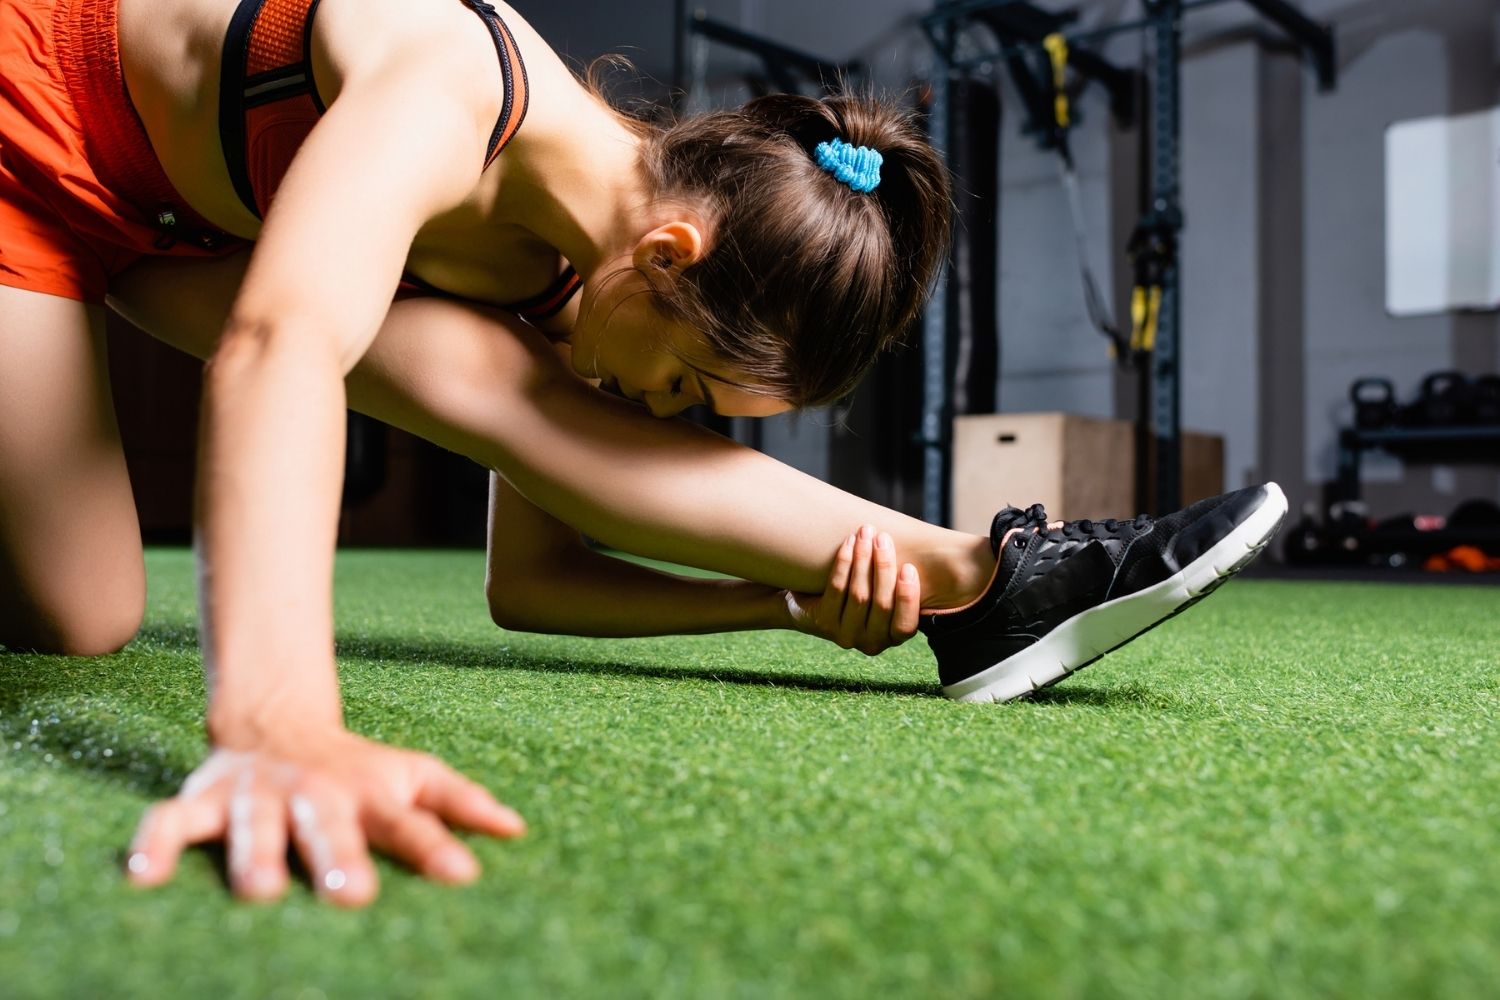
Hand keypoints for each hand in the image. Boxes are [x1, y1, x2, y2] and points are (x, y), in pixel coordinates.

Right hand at [126, 727, 524, 906]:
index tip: (464, 876)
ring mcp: (257, 796)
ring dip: (256, 856)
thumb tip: (516, 829)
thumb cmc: (359, 771)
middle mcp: (314, 793)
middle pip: (329, 825)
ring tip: (256, 893)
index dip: (436, 847)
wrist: (279, 725)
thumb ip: (460, 803)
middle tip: (352, 895)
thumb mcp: (413, 776)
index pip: (409, 822)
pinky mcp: (203, 800)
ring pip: (253, 825)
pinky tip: (142, 879)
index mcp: (370, 793)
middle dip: (339, 856)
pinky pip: (170, 821)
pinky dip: (155, 845)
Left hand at [784, 524, 921, 655]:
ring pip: (859, 595)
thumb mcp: (885, 593)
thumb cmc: (861, 592)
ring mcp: (846, 636)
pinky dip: (844, 563)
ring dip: (863, 559)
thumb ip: (901, 583)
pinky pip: (837, 589)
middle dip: (884, 567)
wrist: (813, 603)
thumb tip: (933, 551)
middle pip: (881, 604)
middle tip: (883, 537)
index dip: (908, 597)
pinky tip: (848, 543)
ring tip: (866, 533)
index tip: (908, 567)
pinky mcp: (824, 623)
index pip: (905, 626)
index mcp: (892, 638)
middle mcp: (871, 643)